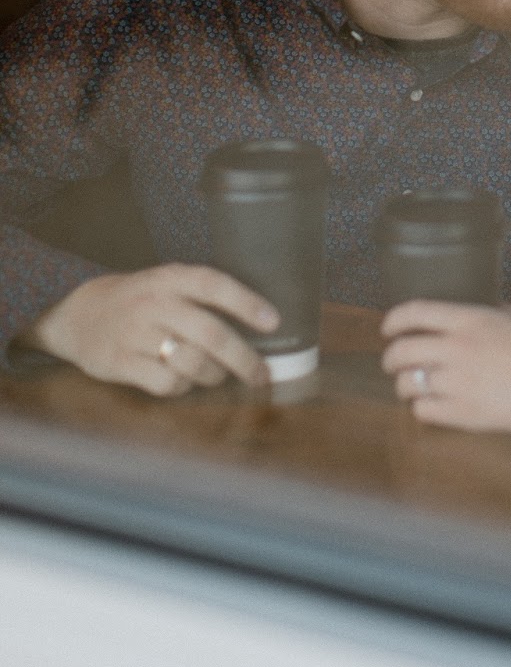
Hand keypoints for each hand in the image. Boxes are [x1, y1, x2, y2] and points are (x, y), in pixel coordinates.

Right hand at [20, 265, 279, 395]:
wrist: (80, 314)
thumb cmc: (141, 300)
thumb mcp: (168, 283)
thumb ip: (204, 296)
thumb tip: (262, 324)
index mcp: (170, 278)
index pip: (213, 284)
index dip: (246, 302)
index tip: (274, 322)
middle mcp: (153, 303)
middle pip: (209, 334)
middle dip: (243, 358)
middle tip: (261, 375)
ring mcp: (134, 333)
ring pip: (191, 363)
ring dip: (213, 375)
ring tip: (217, 374)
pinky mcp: (119, 362)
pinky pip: (166, 383)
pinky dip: (182, 387)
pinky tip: (182, 381)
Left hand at [380, 301, 510, 432]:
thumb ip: (496, 313)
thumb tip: (491, 312)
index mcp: (468, 320)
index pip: (415, 313)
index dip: (394, 320)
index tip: (387, 328)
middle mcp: (455, 348)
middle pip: (401, 351)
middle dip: (391, 358)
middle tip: (393, 363)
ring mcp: (455, 382)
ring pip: (407, 383)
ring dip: (404, 385)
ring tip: (410, 387)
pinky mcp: (461, 412)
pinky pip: (423, 411)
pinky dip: (421, 409)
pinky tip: (429, 406)